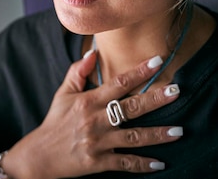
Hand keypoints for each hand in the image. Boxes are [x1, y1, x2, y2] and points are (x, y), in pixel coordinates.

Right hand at [2, 50, 182, 178]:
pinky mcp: (98, 162)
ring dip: (158, 134)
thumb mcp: (62, 94)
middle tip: (177, 91)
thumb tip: (92, 52)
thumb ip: (78, 72)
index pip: (118, 82)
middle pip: (131, 107)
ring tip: (179, 131)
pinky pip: (125, 163)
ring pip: (134, 137)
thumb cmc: (54, 122)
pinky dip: (143, 164)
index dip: (139, 71)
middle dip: (156, 99)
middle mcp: (95, 120)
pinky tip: (160, 164)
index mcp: (88, 101)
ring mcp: (98, 142)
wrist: (38, 156)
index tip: (158, 61)